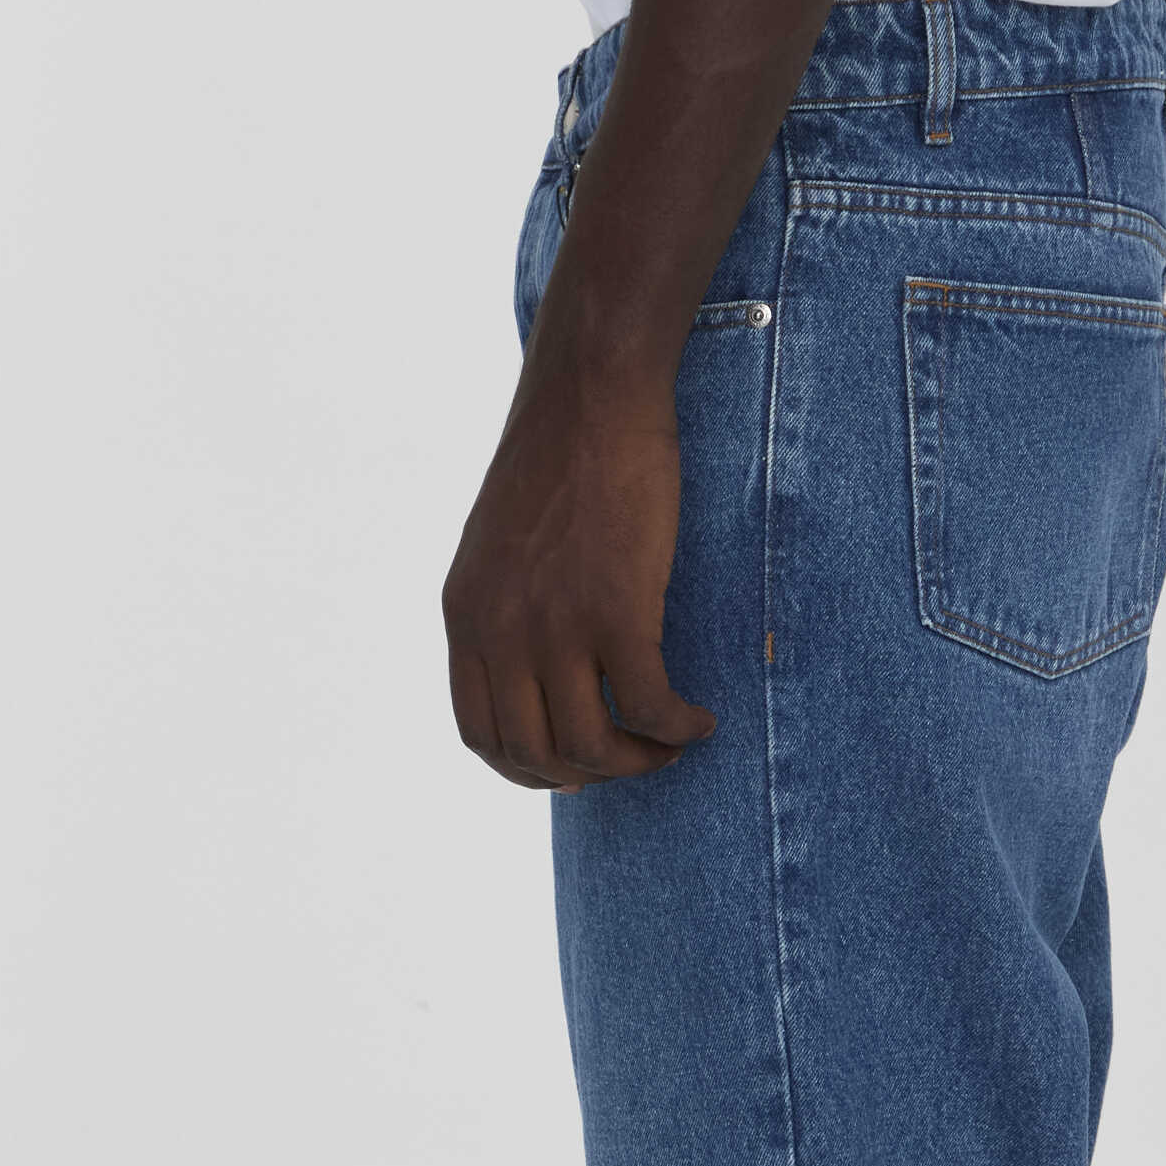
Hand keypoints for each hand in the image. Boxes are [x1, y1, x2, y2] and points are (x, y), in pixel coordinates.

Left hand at [443, 365, 716, 790]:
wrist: (592, 391)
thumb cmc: (561, 456)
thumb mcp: (501, 545)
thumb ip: (505, 610)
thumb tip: (542, 672)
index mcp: (466, 615)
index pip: (479, 735)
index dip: (528, 768)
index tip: (574, 767)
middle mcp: (499, 630)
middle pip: (533, 754)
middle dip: (589, 774)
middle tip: (633, 756)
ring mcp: (554, 624)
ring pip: (590, 747)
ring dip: (638, 762)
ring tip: (670, 742)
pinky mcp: (616, 611)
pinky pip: (648, 710)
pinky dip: (678, 730)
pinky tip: (700, 721)